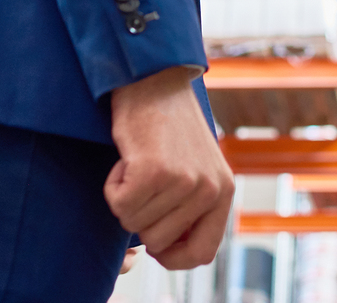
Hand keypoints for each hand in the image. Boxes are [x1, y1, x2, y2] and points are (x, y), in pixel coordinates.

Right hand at [106, 69, 234, 269]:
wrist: (154, 79)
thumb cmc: (168, 126)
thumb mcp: (197, 167)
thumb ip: (193, 206)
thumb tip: (168, 250)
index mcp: (223, 191)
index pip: (202, 253)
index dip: (173, 257)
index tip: (155, 246)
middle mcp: (209, 189)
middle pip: (158, 241)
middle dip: (140, 216)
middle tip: (144, 179)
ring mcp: (183, 181)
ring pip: (134, 223)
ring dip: (125, 197)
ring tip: (138, 163)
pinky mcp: (153, 171)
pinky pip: (119, 204)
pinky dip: (112, 185)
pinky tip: (127, 158)